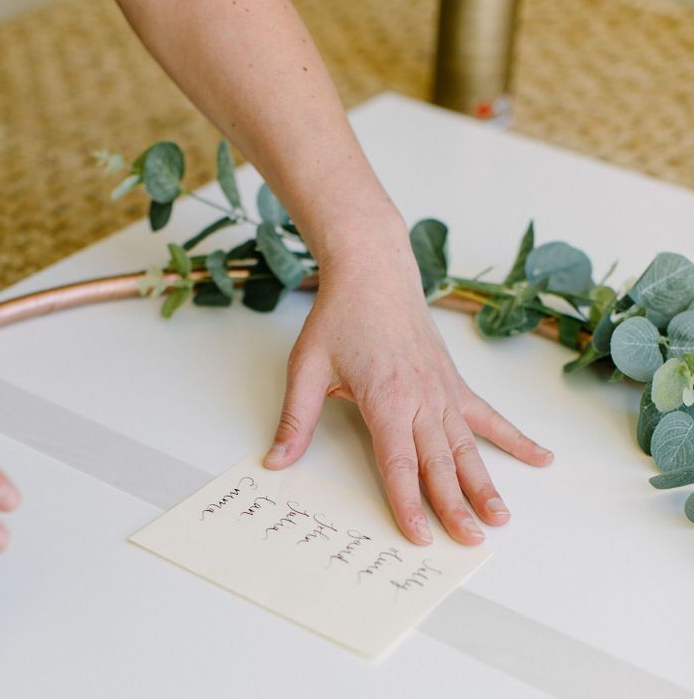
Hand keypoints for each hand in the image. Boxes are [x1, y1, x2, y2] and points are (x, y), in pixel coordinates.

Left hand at [264, 258, 552, 545]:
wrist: (373, 273)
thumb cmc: (340, 318)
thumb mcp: (306, 367)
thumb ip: (295, 419)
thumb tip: (275, 462)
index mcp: (386, 400)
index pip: (399, 464)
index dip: (407, 504)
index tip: (418, 536)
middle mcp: (421, 400)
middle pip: (440, 463)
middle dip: (455, 507)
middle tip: (471, 542)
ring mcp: (443, 391)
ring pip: (467, 446)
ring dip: (486, 483)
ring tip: (501, 517)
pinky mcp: (454, 381)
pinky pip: (488, 415)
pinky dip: (515, 437)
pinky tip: (541, 455)